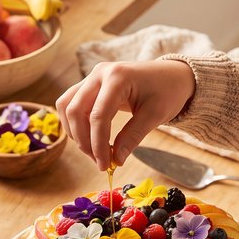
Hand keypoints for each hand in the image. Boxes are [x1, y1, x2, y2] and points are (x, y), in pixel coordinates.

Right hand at [56, 60, 194, 169]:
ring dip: (75, 132)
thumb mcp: (155, 115)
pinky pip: (71, 103)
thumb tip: (116, 160)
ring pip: (67, 106)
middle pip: (75, 110)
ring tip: (94, 152)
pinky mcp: (89, 84)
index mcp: (118, 77)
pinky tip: (90, 138)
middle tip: (100, 161)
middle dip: (84, 141)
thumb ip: (133, 136)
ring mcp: (92, 76)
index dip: (98, 144)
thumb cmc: (167, 92)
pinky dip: (75, 123)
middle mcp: (100, 73)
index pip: (98, 116)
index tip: (105, 165)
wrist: (171, 76)